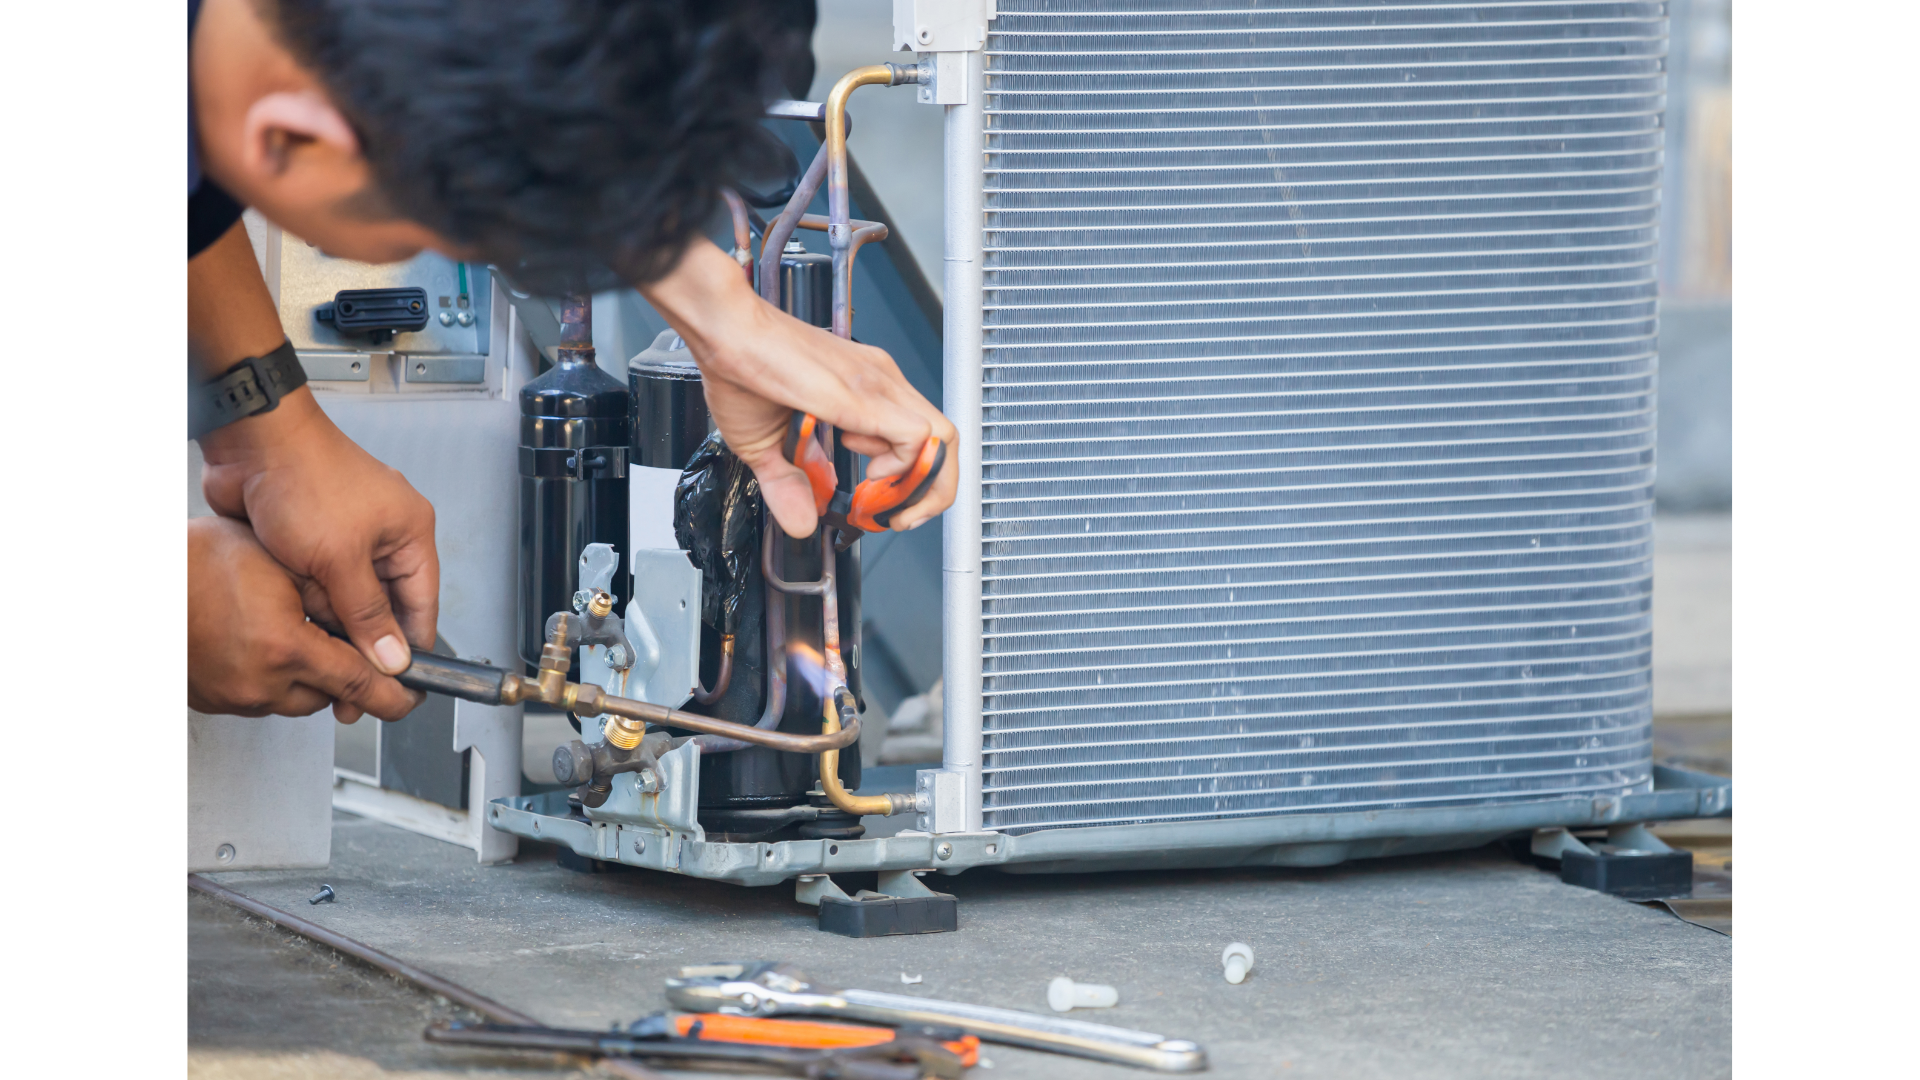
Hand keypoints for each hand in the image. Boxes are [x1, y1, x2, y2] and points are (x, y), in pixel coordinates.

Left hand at [198, 388, 439, 703]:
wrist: (250, 445)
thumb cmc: (304, 477)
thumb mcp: (340, 558)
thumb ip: (366, 614)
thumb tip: (391, 657)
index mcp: (409, 532)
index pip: (422, 605)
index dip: (411, 647)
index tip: (398, 683)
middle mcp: (382, 536)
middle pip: (383, 607)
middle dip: (362, 638)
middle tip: (349, 677)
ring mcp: (346, 538)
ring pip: (346, 600)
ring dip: (327, 614)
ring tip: (312, 622)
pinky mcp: (313, 541)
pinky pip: (317, 586)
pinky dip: (306, 598)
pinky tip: (294, 607)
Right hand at [640, 239, 957, 537]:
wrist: (724, 332)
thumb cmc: (743, 371)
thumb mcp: (767, 448)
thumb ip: (789, 486)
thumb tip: (801, 523)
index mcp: (868, 389)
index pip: (924, 437)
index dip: (914, 481)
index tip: (882, 505)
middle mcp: (881, 382)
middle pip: (946, 440)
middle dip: (930, 490)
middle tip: (896, 514)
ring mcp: (877, 384)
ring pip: (943, 439)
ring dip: (922, 485)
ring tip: (881, 501)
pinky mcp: (862, 395)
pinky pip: (916, 437)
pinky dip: (905, 470)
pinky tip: (869, 477)